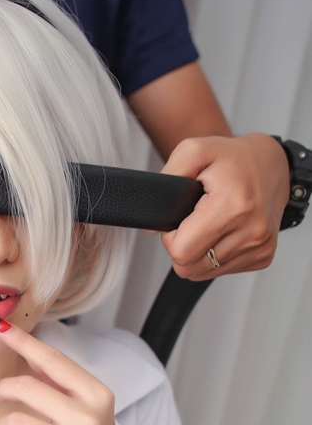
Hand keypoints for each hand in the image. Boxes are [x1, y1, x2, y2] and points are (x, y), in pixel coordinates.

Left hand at [0, 322, 157, 424]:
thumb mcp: (86, 407)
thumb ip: (59, 381)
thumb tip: (25, 345)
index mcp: (97, 395)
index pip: (52, 361)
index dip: (22, 341)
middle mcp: (90, 420)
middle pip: (25, 388)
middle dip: (4, 390)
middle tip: (2, 396)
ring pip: (14, 424)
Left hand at [158, 133, 289, 279]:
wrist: (272, 164)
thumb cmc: (233, 158)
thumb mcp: (194, 151)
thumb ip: (168, 179)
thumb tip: (152, 227)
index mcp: (234, 207)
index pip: (182, 251)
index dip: (171, 238)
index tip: (180, 220)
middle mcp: (252, 231)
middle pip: (189, 268)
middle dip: (183, 247)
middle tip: (193, 222)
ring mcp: (260, 246)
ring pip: (203, 273)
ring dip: (199, 252)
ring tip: (210, 224)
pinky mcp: (264, 256)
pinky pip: (222, 270)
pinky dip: (216, 255)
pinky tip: (224, 232)